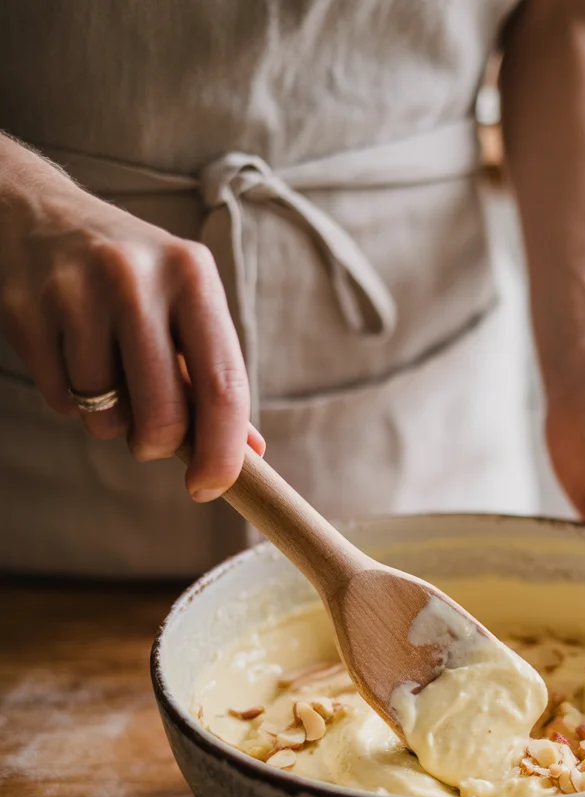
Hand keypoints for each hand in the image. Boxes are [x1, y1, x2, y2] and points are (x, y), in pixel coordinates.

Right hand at [0, 160, 261, 500]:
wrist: (34, 214)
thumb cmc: (130, 278)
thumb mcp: (183, 303)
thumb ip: (213, 376)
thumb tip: (250, 453)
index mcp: (191, 275)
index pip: (222, 387)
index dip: (222, 452)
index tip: (210, 486)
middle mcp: (137, 279)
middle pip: (164, 415)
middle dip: (157, 446)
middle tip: (150, 436)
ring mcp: (76, 292)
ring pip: (106, 415)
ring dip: (109, 420)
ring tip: (105, 376)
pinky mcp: (26, 310)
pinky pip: (61, 401)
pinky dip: (71, 401)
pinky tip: (70, 358)